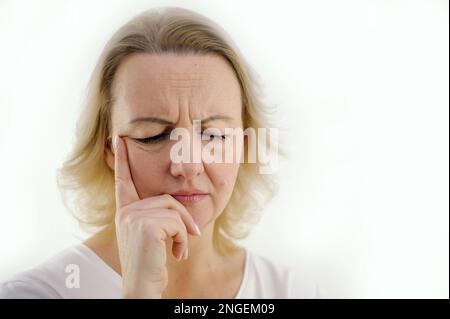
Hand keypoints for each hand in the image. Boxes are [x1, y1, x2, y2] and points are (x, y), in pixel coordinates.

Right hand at [112, 135, 200, 298]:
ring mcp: (134, 218)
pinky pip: (177, 223)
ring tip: (181, 249)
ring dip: (185, 232)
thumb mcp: (152, 236)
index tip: (118, 139)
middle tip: (194, 236)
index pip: (123, 181)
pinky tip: (177, 254)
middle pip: (167, 199)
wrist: (143, 287)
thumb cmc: (150, 264)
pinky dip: (183, 239)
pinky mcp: (146, 226)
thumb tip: (179, 206)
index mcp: (126, 212)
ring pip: (174, 210)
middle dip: (184, 219)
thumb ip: (158, 217)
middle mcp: (127, 212)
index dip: (121, 160)